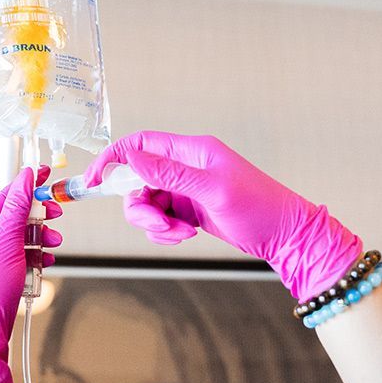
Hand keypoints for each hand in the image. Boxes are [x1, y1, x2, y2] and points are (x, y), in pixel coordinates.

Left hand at [0, 167, 62, 382]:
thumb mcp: (7, 240)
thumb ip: (18, 207)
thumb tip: (25, 177)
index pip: (1, 198)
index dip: (26, 186)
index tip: (46, 174)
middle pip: (11, 219)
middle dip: (37, 220)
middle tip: (56, 216)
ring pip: (17, 241)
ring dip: (38, 241)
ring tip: (53, 246)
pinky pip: (17, 260)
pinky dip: (32, 259)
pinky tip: (43, 264)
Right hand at [85, 132, 361, 300]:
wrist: (288, 238)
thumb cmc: (260, 209)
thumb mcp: (213, 191)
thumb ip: (169, 173)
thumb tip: (131, 156)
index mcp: (191, 151)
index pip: (140, 144)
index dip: (113, 159)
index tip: (94, 181)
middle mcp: (185, 166)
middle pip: (137, 180)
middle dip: (141, 206)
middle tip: (160, 224)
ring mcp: (186, 189)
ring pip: (147, 202)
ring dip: (155, 222)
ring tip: (180, 234)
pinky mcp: (188, 210)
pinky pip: (159, 218)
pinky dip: (164, 231)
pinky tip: (185, 236)